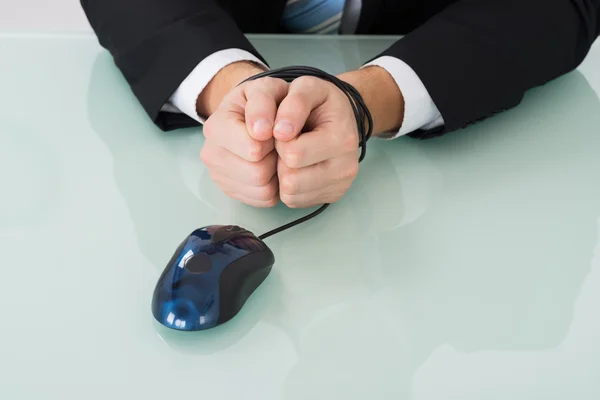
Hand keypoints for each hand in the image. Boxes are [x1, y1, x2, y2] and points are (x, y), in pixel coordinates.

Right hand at [200, 64, 288, 206]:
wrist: (252, 112)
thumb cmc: (262, 101)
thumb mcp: (266, 89)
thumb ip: (263, 103)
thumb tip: (260, 131)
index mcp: (215, 126)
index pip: (254, 149)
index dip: (274, 140)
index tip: (275, 128)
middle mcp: (210, 154)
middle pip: (258, 173)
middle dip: (275, 158)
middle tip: (275, 143)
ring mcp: (218, 176)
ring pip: (262, 190)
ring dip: (276, 173)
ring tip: (273, 154)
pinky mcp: (231, 191)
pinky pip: (263, 200)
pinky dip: (273, 187)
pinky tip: (270, 168)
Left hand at [273, 76, 359, 207]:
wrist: (342, 116)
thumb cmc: (320, 102)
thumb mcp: (307, 88)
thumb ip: (293, 103)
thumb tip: (280, 132)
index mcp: (342, 138)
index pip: (292, 154)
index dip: (278, 140)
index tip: (283, 127)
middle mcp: (347, 167)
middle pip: (291, 180)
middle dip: (280, 160)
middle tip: (288, 142)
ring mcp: (341, 185)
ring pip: (291, 194)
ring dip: (282, 175)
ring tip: (292, 153)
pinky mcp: (332, 196)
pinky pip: (295, 202)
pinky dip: (289, 187)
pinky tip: (297, 167)